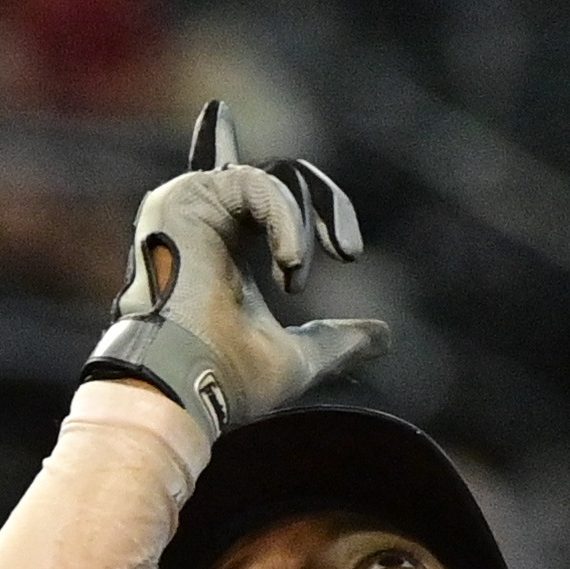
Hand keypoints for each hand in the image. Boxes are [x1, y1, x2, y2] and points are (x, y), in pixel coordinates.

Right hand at [83, 101, 389, 441]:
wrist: (191, 386)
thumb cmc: (230, 380)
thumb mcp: (302, 357)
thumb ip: (338, 341)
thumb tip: (382, 337)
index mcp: (228, 250)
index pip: (268, 199)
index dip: (307, 204)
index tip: (349, 252)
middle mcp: (206, 221)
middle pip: (284, 182)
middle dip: (328, 209)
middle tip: (348, 250)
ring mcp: (192, 206)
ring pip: (274, 182)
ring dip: (300, 228)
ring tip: (294, 278)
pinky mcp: (186, 197)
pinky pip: (257, 185)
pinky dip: (284, 220)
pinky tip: (288, 264)